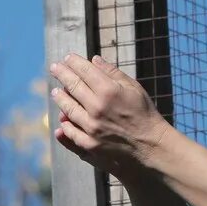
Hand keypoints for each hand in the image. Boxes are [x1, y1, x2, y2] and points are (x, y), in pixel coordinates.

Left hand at [48, 54, 169, 179]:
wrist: (152, 148)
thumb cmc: (145, 115)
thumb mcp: (134, 89)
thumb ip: (113, 73)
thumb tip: (94, 60)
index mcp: (109, 91)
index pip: (84, 71)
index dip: (74, 62)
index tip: (67, 57)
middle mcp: (96, 108)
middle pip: (72, 86)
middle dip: (62, 74)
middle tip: (54, 67)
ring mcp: (91, 127)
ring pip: (67, 108)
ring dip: (60, 98)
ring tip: (56, 92)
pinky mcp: (89, 144)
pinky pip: (70, 132)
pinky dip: (65, 124)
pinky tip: (62, 119)